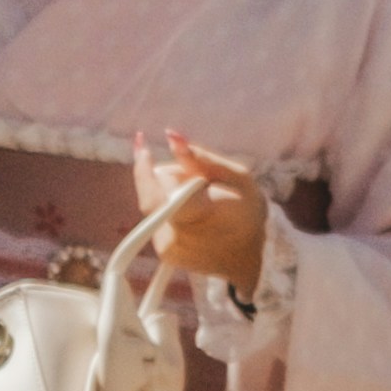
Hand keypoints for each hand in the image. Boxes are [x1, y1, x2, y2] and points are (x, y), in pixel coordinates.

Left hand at [132, 126, 272, 297]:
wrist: (250, 256)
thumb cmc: (247, 210)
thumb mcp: (237, 177)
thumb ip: (200, 157)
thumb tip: (170, 135)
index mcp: (198, 214)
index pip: (158, 192)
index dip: (144, 169)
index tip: (140, 144)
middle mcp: (178, 236)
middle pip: (153, 193)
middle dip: (167, 178)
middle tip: (198, 180)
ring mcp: (169, 249)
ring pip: (154, 204)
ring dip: (169, 194)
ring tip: (201, 200)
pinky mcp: (164, 254)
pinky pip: (156, 219)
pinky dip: (170, 209)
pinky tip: (193, 213)